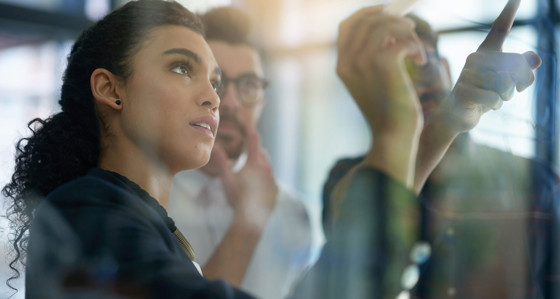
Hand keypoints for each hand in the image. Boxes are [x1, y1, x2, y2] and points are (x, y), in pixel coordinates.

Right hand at [212, 125, 277, 226]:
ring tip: (249, 170)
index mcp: (254, 162)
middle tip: (245, 152)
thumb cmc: (237, 197)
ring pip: (267, 166)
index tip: (246, 124)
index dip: (249, 129)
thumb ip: (221, 161)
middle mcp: (267, 168)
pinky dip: (264, 178)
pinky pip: (271, 179)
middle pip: (262, 152)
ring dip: (260, 164)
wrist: (251, 218)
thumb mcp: (226, 178)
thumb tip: (214, 146)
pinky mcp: (276, 190)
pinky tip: (257, 185)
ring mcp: (273, 180)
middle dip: (254, 150)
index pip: (254, 139)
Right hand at [336, 5, 426, 138]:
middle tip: (410, 28)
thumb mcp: (373, 81)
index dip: (367, 13)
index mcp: (342, 66)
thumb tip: (388, 29)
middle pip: (365, 20)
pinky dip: (415, 45)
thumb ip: (371, 56)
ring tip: (416, 49)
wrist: (392, 135)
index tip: (386, 11)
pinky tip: (420, 60)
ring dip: (406, 32)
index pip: (346, 25)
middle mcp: (347, 62)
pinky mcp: (383, 65)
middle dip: (391, 18)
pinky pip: (401, 39)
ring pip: (384, 25)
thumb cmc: (388, 110)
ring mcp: (362, 63)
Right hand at [436, 0, 540, 132]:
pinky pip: (493, 98)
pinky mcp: (463, 90)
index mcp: (486, 52)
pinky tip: (482, 106)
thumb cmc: (483, 94)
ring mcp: (467, 74)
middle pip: (514, 65)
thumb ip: (522, 69)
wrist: (456, 115)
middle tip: (508, 92)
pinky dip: (494, 105)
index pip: (499, 29)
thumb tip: (535, 59)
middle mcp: (474, 58)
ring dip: (505, 97)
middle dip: (519, 83)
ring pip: (505, 84)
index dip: (508, 12)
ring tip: (493, 99)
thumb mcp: (506, 82)